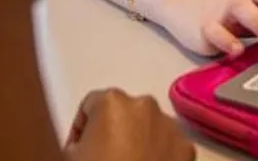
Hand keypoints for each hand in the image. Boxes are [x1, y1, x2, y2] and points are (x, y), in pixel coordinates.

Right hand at [65, 89, 193, 160]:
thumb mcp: (69, 157)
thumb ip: (74, 143)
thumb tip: (80, 147)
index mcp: (111, 102)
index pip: (89, 106)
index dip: (80, 130)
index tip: (79, 149)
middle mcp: (145, 106)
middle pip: (123, 114)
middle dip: (112, 134)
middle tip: (102, 159)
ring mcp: (170, 127)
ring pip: (149, 128)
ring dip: (137, 143)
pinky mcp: (188, 150)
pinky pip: (168, 146)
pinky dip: (158, 156)